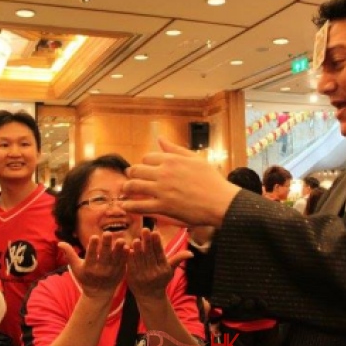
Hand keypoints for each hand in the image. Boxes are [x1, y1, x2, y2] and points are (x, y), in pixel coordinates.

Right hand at [58, 232, 128, 298]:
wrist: (99, 293)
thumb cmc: (85, 277)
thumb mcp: (76, 267)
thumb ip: (70, 254)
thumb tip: (60, 242)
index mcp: (89, 268)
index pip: (90, 256)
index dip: (92, 247)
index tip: (94, 237)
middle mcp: (100, 270)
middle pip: (104, 256)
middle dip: (106, 244)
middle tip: (108, 233)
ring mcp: (111, 272)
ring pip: (116, 259)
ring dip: (119, 249)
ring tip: (121, 239)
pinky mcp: (120, 272)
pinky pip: (124, 263)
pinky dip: (126, 256)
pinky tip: (128, 247)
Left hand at [123, 138, 239, 225]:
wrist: (220, 202)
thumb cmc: (212, 180)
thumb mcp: (195, 159)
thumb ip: (176, 149)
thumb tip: (160, 138)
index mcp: (171, 160)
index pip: (147, 158)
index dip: (144, 164)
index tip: (145, 169)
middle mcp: (163, 172)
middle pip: (137, 170)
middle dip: (131, 174)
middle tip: (130, 178)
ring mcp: (162, 190)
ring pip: (134, 186)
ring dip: (126, 188)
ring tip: (124, 191)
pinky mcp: (163, 206)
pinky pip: (139, 206)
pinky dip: (129, 206)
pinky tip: (124, 206)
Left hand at [126, 228, 191, 299]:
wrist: (150, 297)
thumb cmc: (161, 279)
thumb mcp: (170, 270)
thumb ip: (178, 259)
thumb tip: (191, 253)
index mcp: (163, 268)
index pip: (160, 253)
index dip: (157, 243)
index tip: (155, 232)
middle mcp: (154, 272)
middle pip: (150, 255)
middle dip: (147, 242)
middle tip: (144, 230)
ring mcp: (143, 276)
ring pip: (140, 260)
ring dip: (137, 249)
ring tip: (136, 239)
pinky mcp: (132, 278)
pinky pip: (131, 266)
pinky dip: (130, 258)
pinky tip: (128, 249)